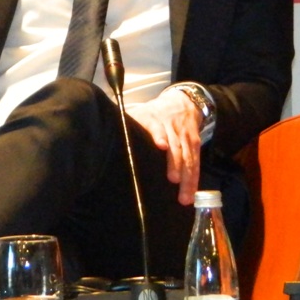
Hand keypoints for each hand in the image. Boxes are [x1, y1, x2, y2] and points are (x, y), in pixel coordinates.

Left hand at [126, 87, 202, 204]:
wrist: (182, 102)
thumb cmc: (154, 114)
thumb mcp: (140, 113)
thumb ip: (126, 124)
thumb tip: (103, 136)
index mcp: (155, 120)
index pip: (158, 126)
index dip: (160, 135)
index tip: (161, 145)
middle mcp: (172, 128)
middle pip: (176, 146)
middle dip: (175, 163)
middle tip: (173, 179)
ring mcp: (185, 137)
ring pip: (188, 157)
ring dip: (187, 177)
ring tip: (184, 197)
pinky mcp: (195, 144)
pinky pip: (196, 162)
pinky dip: (194, 178)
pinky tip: (192, 192)